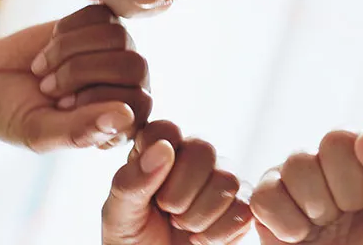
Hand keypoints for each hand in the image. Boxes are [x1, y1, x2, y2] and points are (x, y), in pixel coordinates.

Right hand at [0, 5, 152, 151]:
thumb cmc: (17, 116)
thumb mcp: (40, 132)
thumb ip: (80, 131)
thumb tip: (125, 116)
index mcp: (123, 122)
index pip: (140, 104)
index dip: (97, 100)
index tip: (60, 107)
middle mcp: (128, 86)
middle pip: (133, 66)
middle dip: (80, 72)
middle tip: (46, 88)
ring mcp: (117, 52)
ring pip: (117, 37)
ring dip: (68, 51)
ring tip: (43, 69)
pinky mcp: (100, 24)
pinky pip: (100, 15)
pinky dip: (67, 30)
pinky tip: (49, 46)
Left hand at [101, 121, 253, 244]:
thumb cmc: (132, 240)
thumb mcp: (119, 215)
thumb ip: (133, 181)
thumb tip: (164, 148)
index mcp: (156, 152)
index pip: (165, 129)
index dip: (159, 156)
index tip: (149, 187)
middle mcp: (192, 159)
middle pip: (204, 149)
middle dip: (181, 192)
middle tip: (167, 212)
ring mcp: (220, 181)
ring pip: (228, 180)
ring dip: (199, 215)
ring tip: (182, 227)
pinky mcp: (240, 207)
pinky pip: (243, 209)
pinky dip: (217, 233)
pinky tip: (199, 239)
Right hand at [253, 114, 362, 244]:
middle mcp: (345, 157)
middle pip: (336, 139)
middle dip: (350, 188)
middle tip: (358, 214)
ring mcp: (305, 176)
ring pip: (298, 163)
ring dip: (319, 206)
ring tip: (330, 226)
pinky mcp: (270, 198)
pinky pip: (267, 193)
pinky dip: (287, 223)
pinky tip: (303, 236)